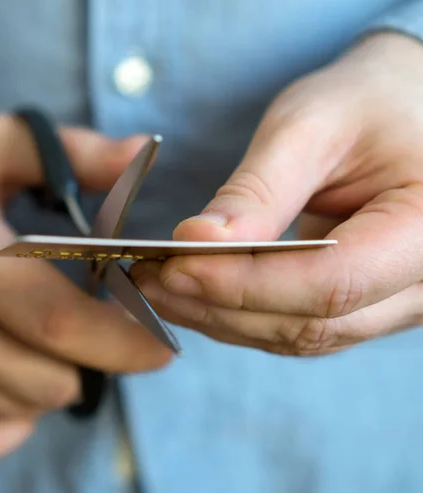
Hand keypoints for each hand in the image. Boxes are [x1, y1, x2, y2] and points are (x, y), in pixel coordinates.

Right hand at [0, 115, 170, 467]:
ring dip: (56, 379)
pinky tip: (12, 376)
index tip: (161, 345)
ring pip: (21, 408)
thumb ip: (72, 151)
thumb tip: (144, 153)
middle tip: (104, 326)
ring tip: (50, 337)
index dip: (124, 342)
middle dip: (99, 360)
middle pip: (49, 378)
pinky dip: (11, 419)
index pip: (58, 323)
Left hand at [131, 32, 422, 355]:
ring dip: (221, 318)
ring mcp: (394, 303)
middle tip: (151, 278)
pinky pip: (295, 328)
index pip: (331, 282)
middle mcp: (422, 284)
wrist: (399, 114)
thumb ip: (259, 190)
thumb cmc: (367, 104)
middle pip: (311, 323)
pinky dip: (238, 316)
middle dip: (221, 306)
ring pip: (299, 336)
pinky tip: (194, 293)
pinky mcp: (359, 305)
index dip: (245, 284)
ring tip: (159, 286)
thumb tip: (196, 242)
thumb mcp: (313, 126)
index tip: (173, 267)